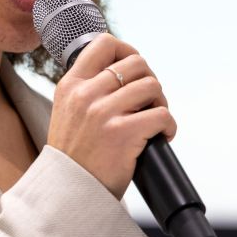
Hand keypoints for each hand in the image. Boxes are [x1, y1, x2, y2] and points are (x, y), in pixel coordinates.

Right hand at [47, 34, 176, 198]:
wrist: (68, 193)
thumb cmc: (74, 157)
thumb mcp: (67, 113)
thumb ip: (87, 90)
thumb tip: (124, 72)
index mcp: (70, 85)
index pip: (104, 43)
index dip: (127, 50)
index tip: (136, 67)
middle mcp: (85, 94)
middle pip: (136, 63)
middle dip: (149, 80)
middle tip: (149, 102)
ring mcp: (103, 112)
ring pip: (152, 86)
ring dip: (161, 103)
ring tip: (154, 120)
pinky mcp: (123, 133)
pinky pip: (162, 115)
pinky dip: (169, 126)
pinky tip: (161, 136)